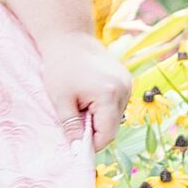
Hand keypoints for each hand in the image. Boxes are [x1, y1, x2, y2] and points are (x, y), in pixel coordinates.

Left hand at [39, 32, 130, 150]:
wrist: (69, 38)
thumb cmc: (60, 67)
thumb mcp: (60, 99)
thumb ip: (70, 126)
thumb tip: (76, 149)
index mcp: (109, 95)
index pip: (107, 134)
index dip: (92, 143)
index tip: (76, 143)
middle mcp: (124, 89)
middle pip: (113, 126)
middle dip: (94, 129)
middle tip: (74, 117)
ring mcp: (127, 83)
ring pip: (116, 115)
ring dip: (99, 117)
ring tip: (81, 101)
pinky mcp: (126, 79)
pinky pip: (117, 103)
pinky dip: (104, 106)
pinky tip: (89, 93)